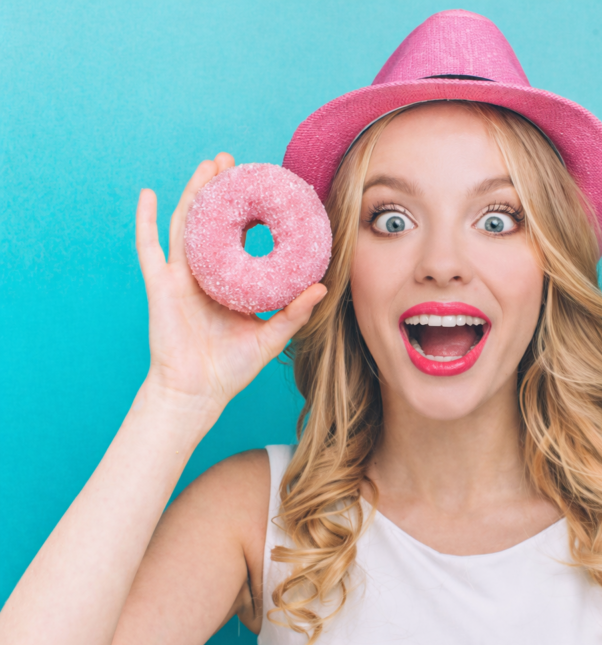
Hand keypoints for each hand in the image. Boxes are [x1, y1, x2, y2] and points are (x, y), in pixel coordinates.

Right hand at [135, 153, 327, 409]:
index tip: (262, 185)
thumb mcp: (271, 336)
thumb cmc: (232, 368)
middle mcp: (204, 274)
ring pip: (185, 224)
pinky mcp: (161, 286)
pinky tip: (149, 194)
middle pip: (211, 221)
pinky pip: (149, 248)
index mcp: (229, 281)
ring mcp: (180, 277)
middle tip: (233, 161)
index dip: (250, 210)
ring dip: (193, 193)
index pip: (241, 236)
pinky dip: (146, 220)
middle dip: (220, 189)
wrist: (197, 393)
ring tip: (207, 165)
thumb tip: (323, 288)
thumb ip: (295, 312)